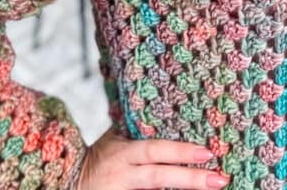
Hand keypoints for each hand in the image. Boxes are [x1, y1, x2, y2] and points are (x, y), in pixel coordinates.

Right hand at [75, 126, 229, 188]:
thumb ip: (137, 127)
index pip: (156, 150)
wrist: (66, 183)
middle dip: (191, 180)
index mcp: (124, 153)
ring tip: (213, 188)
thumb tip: (166, 104)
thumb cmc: (99, 158)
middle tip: (220, 179)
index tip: (207, 152)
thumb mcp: (114, 139)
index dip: (180, 152)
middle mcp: (124, 175)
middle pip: (160, 177)